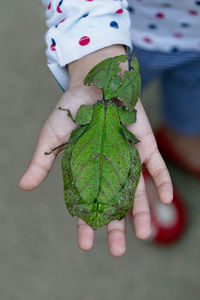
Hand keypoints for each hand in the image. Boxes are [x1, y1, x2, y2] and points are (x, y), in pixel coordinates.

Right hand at [19, 84, 172, 256]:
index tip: (85, 245)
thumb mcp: (51, 136)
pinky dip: (161, 183)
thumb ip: (41, 162)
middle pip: (113, 203)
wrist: (94, 82)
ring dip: (141, 213)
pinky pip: (155, 167)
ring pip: (136, 191)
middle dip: (115, 227)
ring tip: (144, 235)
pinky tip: (164, 199)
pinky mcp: (144, 146)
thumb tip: (23, 187)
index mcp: (86, 171)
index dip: (85, 223)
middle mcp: (108, 169)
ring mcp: (128, 159)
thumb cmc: (71, 108)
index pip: (86, 203)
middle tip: (117, 251)